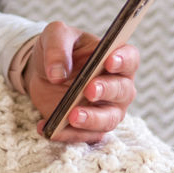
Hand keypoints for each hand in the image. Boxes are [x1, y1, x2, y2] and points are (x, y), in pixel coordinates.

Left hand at [25, 20, 138, 143]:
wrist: (43, 72)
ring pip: (108, 119)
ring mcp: (106, 110)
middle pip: (122, 91)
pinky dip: (65, 134)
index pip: (130, 59)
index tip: (109, 61)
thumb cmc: (59, 49)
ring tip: (71, 116)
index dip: (123, 61)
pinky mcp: (89, 128)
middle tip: (88, 89)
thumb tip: (57, 74)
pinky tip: (46, 126)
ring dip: (91, 119)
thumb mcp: (54, 36)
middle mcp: (118, 86)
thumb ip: (57, 48)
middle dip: (106, 90)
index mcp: (115, 58)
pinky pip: (82, 136)